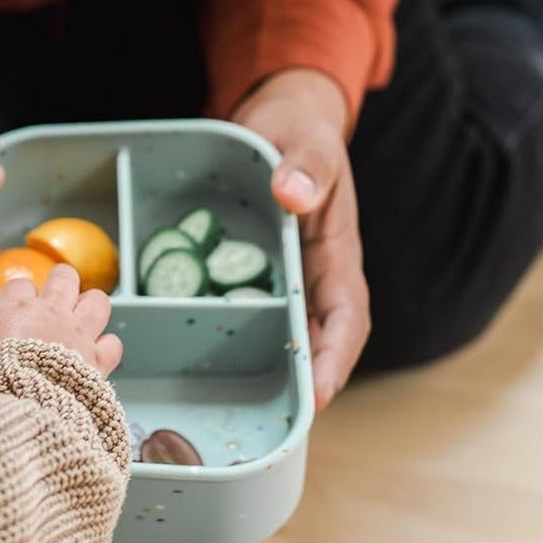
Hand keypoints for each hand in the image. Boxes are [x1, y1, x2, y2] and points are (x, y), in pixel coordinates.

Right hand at [0, 265, 122, 378]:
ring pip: (97, 300)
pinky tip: (97, 354)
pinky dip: (106, 348)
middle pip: (64, 276)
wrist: (22, 407)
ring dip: (91, 306)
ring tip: (84, 317)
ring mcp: (78, 334)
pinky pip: (112, 343)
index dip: (19, 294)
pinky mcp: (97, 360)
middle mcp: (52, 314)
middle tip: (57, 297)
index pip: (19, 284)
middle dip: (61, 283)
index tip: (17, 305)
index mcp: (17, 311)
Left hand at [232, 68, 369, 409]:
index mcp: (335, 253)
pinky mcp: (248, 272)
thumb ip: (305, 165)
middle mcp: (310, 276)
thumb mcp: (307, 139)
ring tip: (236, 408)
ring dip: (265, 368)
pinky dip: (226, 335)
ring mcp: (279, 277)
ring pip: (278, 333)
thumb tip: (291, 194)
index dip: (336, 357)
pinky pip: (240, 309)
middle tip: (272, 423)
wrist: (276, 119)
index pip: (347, 316)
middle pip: (314, 340)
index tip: (317, 393)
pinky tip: (195, 355)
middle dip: (300, 381)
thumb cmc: (299, 128)